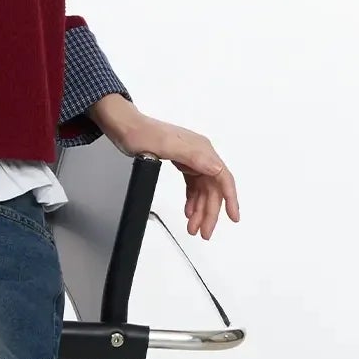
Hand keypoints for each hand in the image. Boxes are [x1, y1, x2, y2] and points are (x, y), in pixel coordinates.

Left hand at [91, 96, 239, 239]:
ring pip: (202, 190)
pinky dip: (192, 200)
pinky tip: (188, 211)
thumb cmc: (141, 134)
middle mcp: (200, 154)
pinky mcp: (181, 162)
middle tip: (204, 232)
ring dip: (199, 209)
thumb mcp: (167, 146)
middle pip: (212, 188)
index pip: (222, 177)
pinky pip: (192, 186)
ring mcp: (191, 158)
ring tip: (193, 227)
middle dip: (209, 212)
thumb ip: (193, 157)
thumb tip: (216, 169)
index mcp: (201, 149)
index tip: (233, 217)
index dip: (230, 199)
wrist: (125, 127)